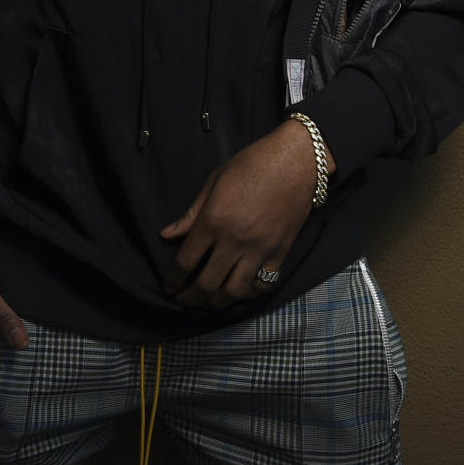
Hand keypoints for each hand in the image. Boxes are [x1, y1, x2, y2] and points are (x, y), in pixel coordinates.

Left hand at [160, 119, 334, 309]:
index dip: (173, 278)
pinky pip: (262, 284)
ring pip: (234, 291)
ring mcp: (259, 249)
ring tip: (207, 304)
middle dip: (190, 298)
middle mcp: (235, 240)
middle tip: (183, 301)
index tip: (169, 285)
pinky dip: (248, 294)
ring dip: (217, 303)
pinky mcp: (280, 253)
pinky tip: (238, 293)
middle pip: (207, 283)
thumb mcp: (214, 181)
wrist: (296, 161)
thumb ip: (191, 213)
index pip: (186, 260)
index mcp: (214, 220)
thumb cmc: (252, 164)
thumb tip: (167, 234)